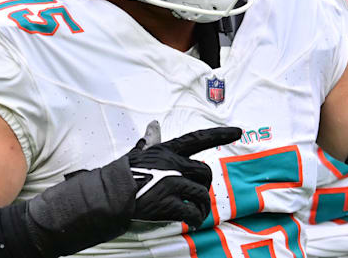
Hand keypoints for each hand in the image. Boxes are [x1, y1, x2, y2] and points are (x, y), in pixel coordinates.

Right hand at [24, 122, 239, 256]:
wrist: (108, 195)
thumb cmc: (122, 174)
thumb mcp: (138, 153)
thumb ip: (151, 141)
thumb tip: (154, 126)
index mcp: (167, 150)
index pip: (198, 139)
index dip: (219, 135)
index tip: (238, 131)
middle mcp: (172, 164)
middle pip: (205, 172)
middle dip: (204, 186)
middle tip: (197, 196)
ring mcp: (171, 183)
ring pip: (202, 193)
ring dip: (201, 206)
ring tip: (195, 213)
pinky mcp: (168, 203)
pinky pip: (192, 212)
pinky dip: (194, 218)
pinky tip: (190, 221)